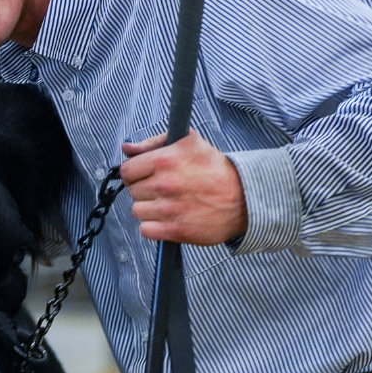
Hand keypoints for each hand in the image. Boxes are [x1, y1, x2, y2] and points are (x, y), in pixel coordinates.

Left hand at [119, 130, 247, 245]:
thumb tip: (127, 148)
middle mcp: (165, 184)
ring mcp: (169, 209)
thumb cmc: (214, 169)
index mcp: (165, 160)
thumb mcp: (188, 142)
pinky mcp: (175, 230)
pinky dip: (153, 227)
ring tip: (167, 204)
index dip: (135, 173)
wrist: (244, 197)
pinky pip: (145, 230)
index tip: (145, 175)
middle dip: (144, 189)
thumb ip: (152, 143)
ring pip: (137, 211)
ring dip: (149, 209)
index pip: (127, 170)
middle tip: (163, 189)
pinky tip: (167, 219)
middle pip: (132, 191)